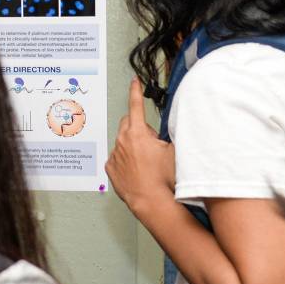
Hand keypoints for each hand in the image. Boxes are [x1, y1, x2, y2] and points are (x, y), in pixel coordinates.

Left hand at [106, 79, 175, 216]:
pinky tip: (138, 170)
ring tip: (146, 161)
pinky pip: (118, 156)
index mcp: (137, 133)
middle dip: (139, 126)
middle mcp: (122, 141)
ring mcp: (115, 155)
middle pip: (128, 122)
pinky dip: (126, 159)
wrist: (151, 201)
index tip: (134, 82)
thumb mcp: (174, 149)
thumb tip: (168, 128)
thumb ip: (169, 134)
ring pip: (123, 141)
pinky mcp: (110, 168)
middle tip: (152, 142)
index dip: (136, 91)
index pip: (136, 105)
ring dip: (132, 144)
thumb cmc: (164, 178)